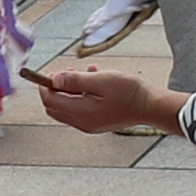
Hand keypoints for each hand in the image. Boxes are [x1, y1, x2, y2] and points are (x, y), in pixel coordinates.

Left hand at [32, 61, 175, 133]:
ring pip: (67, 107)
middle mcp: (81, 122)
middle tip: (68, 73)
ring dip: (71, 90)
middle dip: (56, 89)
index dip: (46, 85)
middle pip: (55, 107)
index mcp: (79, 112)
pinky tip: (95, 82)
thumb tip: (53, 79)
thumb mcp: (100, 80)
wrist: (150, 106)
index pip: (49, 100)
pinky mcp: (98, 123)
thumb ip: (75, 80)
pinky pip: (80, 110)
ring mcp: (89, 124)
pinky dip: (81, 96)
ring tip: (85, 74)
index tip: (53, 71)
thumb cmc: (128, 92)